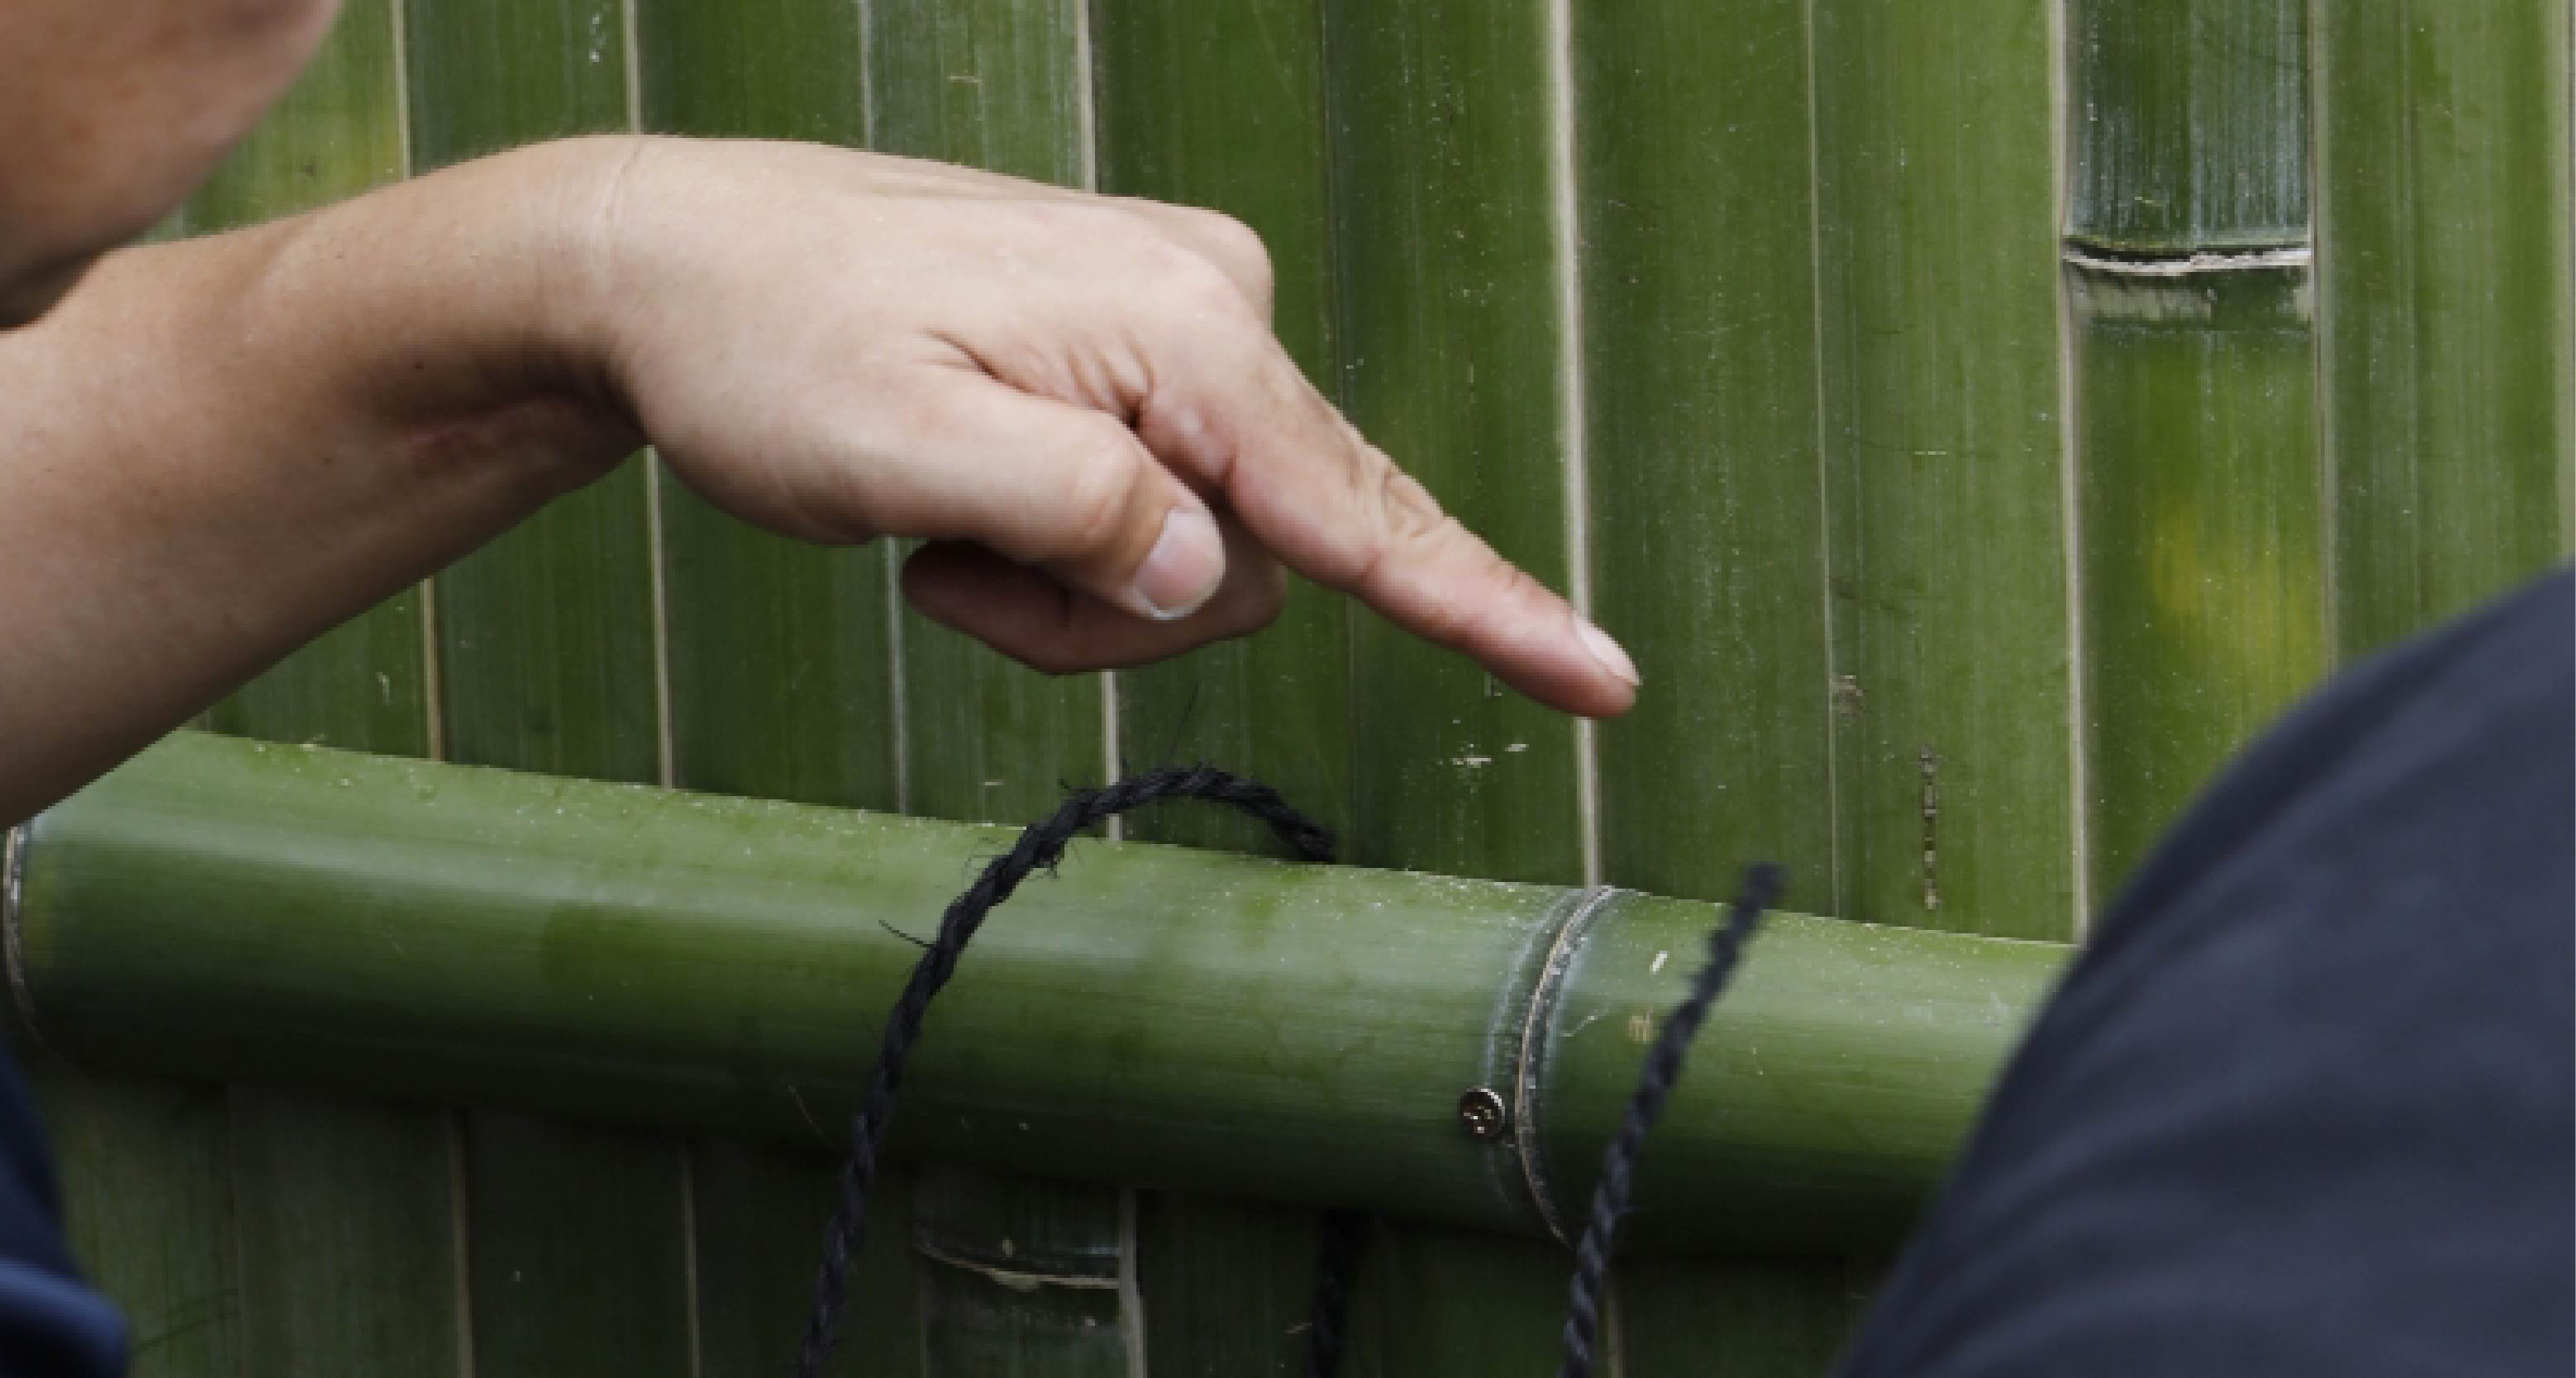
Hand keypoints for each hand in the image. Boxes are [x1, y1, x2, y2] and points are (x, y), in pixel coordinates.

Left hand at [573, 138, 1638, 715]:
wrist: (675, 264)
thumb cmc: (765, 345)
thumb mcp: (902, 449)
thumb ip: (1077, 517)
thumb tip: (1210, 574)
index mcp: (1182, 327)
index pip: (1360, 510)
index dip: (1485, 612)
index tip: (1603, 679)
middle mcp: (1211, 305)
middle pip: (1257, 558)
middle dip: (1110, 617)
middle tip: (953, 579)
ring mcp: (1177, 320)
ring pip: (1200, 548)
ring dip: (1072, 585)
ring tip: (941, 533)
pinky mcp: (1136, 347)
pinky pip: (1156, 501)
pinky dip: (1062, 541)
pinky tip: (963, 500)